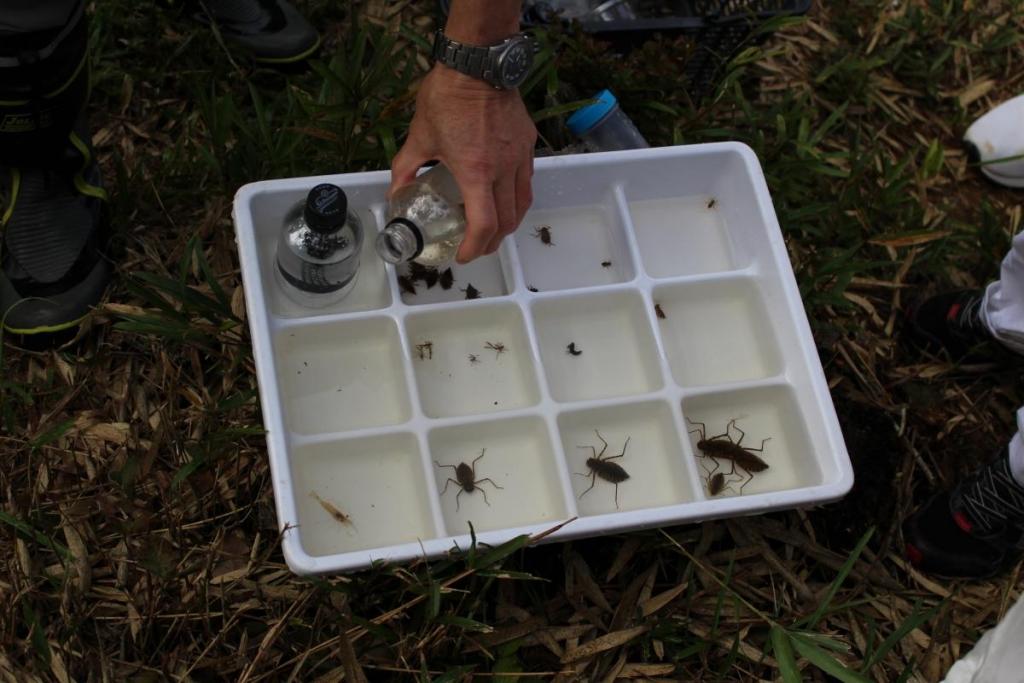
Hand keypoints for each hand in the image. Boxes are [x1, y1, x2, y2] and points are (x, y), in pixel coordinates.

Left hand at [390, 65, 536, 263]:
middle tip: (475, 245)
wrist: (478, 63)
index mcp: (476, 173)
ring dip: (508, 223)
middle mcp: (503, 170)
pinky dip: (516, 197)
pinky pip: (526, 180)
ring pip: (522, 204)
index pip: (483, 225)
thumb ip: (405, 168)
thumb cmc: (447, 98)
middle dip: (491, 242)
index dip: (474, 248)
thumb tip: (395, 192)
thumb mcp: (419, 136)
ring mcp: (520, 157)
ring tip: (492, 227)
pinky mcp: (528, 143)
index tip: (463, 255)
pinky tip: (502, 194)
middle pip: (507, 223)